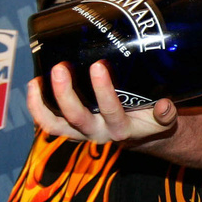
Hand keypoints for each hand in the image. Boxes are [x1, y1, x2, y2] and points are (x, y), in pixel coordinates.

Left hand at [28, 61, 177, 143]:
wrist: (140, 137)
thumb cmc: (151, 120)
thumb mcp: (165, 120)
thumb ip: (167, 114)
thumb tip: (165, 105)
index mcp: (122, 130)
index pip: (110, 111)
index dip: (103, 91)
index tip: (98, 65)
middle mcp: (98, 133)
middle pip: (76, 117)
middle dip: (65, 93)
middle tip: (61, 67)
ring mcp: (80, 132)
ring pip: (54, 125)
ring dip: (42, 103)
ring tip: (37, 80)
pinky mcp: (69, 128)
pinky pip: (47, 122)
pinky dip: (36, 106)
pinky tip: (35, 84)